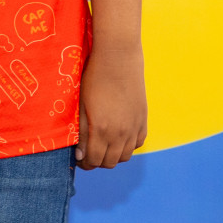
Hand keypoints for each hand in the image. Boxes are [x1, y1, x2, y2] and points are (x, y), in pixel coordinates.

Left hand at [76, 42, 146, 169]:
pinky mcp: (143, 121)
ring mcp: (134, 128)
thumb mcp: (82, 106)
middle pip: (109, 162)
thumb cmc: (94, 79)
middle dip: (97, 161)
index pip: (93, 160)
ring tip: (102, 146)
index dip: (84, 163)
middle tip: (88, 153)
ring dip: (112, 156)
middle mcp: (121, 134)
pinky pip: (137, 144)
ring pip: (124, 157)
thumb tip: (80, 155)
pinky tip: (118, 137)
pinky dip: (127, 146)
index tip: (79, 158)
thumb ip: (82, 132)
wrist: (119, 59)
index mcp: (102, 130)